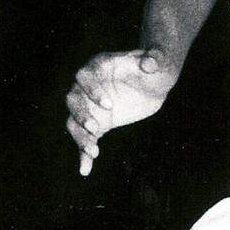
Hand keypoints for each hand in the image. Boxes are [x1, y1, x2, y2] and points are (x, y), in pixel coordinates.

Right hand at [65, 49, 175, 176]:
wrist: (153, 83)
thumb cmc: (154, 66)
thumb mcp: (157, 61)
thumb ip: (154, 59)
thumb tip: (151, 62)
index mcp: (98, 66)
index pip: (84, 76)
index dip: (92, 90)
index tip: (109, 104)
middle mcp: (87, 87)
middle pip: (73, 100)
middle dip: (81, 114)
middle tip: (95, 129)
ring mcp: (89, 106)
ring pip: (74, 121)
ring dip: (80, 136)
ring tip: (93, 151)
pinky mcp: (97, 123)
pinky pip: (85, 139)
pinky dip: (83, 154)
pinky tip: (85, 170)